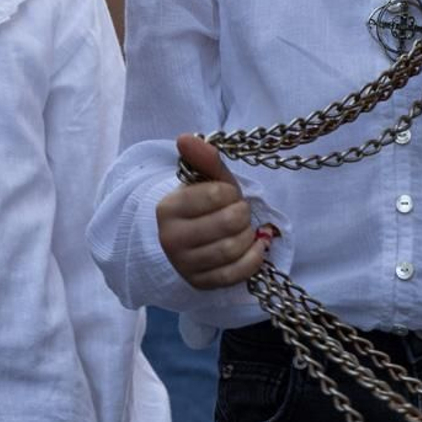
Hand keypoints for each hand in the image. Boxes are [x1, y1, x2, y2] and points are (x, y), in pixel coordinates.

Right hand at [156, 135, 269, 289]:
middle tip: (237, 212)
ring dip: (248, 236)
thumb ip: (203, 158)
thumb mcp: (206, 179)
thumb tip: (185, 137)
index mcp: (168, 208)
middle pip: (229, 223)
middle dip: (242, 214)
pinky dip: (253, 258)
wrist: (190, 238)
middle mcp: (171, 239)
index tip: (227, 195)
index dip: (231, 192)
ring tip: (242, 229)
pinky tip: (254, 247)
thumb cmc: (203, 204)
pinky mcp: (200, 283)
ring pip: (233, 249)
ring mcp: (184, 265)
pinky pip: (236, 274)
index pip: (218, 195)